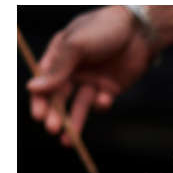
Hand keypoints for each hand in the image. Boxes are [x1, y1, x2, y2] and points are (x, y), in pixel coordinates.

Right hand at [26, 6, 154, 145]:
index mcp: (59, 56)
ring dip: (73, 122)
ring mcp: (92, 80)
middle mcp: (73, 71)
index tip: (39, 116)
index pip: (43, 82)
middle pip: (59, 97)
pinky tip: (104, 99)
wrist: (139, 31)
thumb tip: (33, 89)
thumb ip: (57, 69)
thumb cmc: (103, 30)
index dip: (40, 99)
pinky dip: (100, 105)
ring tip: (68, 142)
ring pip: (79, 106)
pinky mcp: (110, 88)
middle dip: (55, 114)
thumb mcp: (76, 46)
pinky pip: (100, 103)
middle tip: (52, 129)